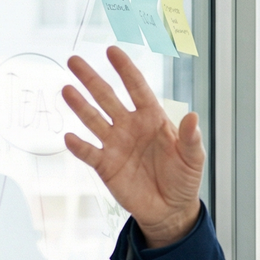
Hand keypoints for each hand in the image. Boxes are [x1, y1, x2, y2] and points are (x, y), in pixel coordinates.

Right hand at [62, 46, 204, 247]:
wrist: (170, 209)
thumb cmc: (183, 179)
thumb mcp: (193, 159)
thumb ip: (190, 138)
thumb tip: (192, 117)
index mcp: (152, 118)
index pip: (137, 88)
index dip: (125, 69)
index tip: (112, 51)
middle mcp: (130, 127)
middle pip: (107, 98)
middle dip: (91, 79)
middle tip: (74, 60)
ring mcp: (115, 144)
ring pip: (94, 120)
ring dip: (80, 106)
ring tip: (67, 90)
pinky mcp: (105, 165)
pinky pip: (89, 152)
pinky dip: (79, 145)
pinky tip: (69, 136)